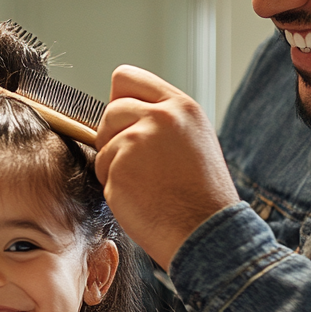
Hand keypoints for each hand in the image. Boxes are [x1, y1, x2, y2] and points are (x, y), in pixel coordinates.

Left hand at [95, 66, 238, 270]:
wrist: (207, 233)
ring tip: (147, 184)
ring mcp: (137, 141)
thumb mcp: (193, 140)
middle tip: (140, 165)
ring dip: (114, 165)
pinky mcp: (120, 168)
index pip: (126, 78)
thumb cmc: (201, 196)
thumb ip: (162, 120)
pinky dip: (115, 188)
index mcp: (181, 107)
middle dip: (115, 137)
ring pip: (103, 143)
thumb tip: (124, 113)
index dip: (119, 100)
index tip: (124, 122)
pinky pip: (102, 172)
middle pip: (110, 111)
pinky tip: (142, 198)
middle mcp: (160, 117)